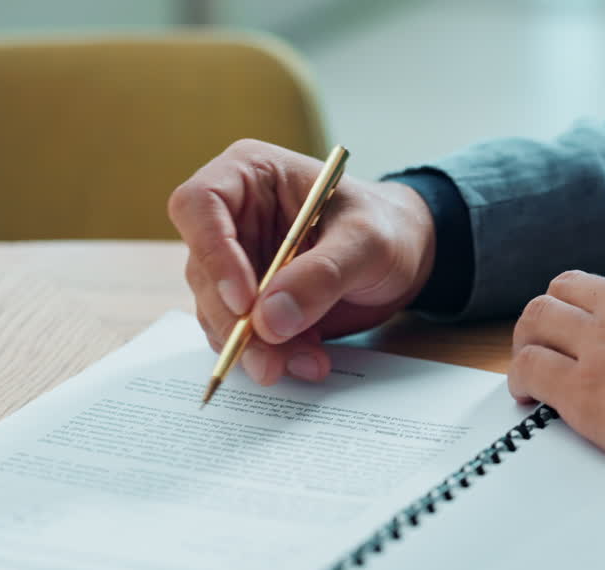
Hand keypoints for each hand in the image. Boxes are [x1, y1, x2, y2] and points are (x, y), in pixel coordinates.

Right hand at [169, 139, 435, 385]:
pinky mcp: (249, 301)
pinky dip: (272, 355)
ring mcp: (237, 261)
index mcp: (250, 173)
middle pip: (203, 271)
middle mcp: (232, 216)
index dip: (214, 255)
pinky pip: (242, 335)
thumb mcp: (367, 241)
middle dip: (236, 323)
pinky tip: (309, 360)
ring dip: (257, 347)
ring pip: (218, 311)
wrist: (405, 255)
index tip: (245, 302)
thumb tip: (270, 319)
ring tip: (308, 361)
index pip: (199, 205)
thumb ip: (322, 275)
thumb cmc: (387, 227)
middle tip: (269, 360)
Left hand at [508, 262, 604, 484]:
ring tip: (530, 366)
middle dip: (554, 313)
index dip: (604, 302)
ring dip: (528, 340)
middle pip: (565, 289)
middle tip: (551, 340)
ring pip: (537, 319)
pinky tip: (527, 395)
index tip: (604, 326)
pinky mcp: (583, 390)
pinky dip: (520, 378)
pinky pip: (530, 368)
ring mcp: (601, 345)